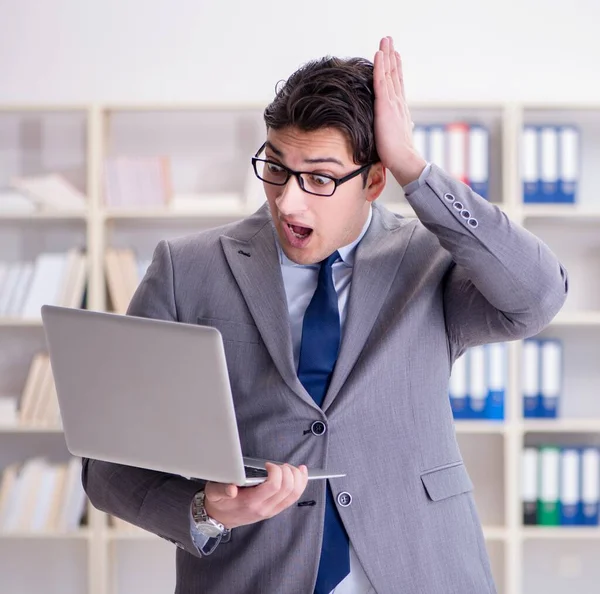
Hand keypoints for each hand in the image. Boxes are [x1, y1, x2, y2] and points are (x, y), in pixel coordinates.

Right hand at [203, 463, 308, 528]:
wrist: (220, 519)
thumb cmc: (219, 503)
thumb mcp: (213, 493)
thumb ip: (221, 489)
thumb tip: (231, 489)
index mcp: (251, 502)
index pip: (273, 486)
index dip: (276, 471)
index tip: (268, 465)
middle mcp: (264, 508)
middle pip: (288, 489)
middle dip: (288, 472)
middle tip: (279, 465)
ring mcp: (272, 510)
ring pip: (294, 494)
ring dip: (297, 478)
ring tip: (292, 467)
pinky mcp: (275, 509)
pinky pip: (293, 498)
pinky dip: (300, 484)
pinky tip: (300, 474)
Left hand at [373, 36, 426, 185]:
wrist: (403, 160)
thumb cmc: (398, 154)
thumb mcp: (398, 137)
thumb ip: (400, 127)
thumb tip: (406, 124)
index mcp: (399, 109)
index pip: (396, 85)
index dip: (395, 69)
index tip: (394, 55)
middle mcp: (398, 102)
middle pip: (394, 74)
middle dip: (391, 56)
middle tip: (389, 40)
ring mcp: (392, 103)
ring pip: (388, 74)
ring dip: (386, 55)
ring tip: (385, 41)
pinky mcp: (385, 106)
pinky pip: (381, 81)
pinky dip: (379, 67)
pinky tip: (378, 54)